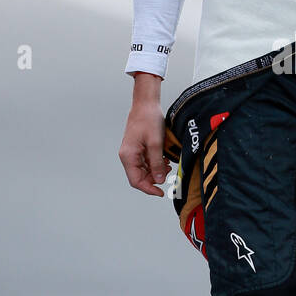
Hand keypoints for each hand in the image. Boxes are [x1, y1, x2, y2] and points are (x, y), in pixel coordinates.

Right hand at [119, 75, 167, 195]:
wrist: (146, 103)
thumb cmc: (148, 119)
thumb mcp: (156, 143)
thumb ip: (157, 163)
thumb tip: (160, 180)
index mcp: (128, 156)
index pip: (136, 181)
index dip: (149, 189)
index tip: (161, 192)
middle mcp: (127, 155)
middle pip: (139, 177)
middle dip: (154, 179)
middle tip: (168, 175)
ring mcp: (132, 152)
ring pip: (143, 170)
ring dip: (156, 171)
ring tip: (167, 166)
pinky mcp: (137, 148)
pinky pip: (145, 162)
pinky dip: (155, 164)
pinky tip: (164, 160)